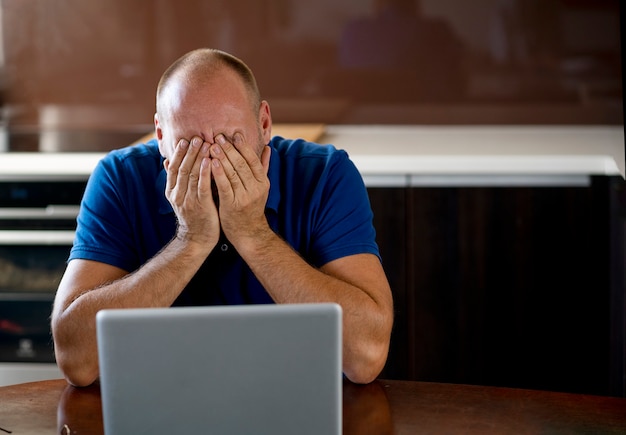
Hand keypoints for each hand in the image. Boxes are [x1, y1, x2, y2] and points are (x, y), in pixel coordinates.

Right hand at [164, 136, 219, 250]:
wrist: (197, 240)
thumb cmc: (194, 215)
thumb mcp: (181, 197)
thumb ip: (176, 180)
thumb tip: (166, 160)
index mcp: (172, 191)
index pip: (173, 168)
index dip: (179, 153)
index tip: (185, 139)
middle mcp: (178, 194)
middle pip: (182, 168)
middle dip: (190, 152)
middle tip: (197, 137)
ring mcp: (188, 201)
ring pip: (192, 175)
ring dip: (198, 158)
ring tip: (205, 144)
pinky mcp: (201, 206)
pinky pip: (202, 187)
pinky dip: (205, 173)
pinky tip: (210, 161)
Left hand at [209, 132, 271, 247]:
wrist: (248, 233)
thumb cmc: (251, 207)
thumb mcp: (261, 187)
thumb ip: (263, 167)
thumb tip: (268, 148)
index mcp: (263, 182)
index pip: (253, 160)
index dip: (243, 146)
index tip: (234, 134)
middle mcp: (255, 189)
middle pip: (242, 164)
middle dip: (229, 149)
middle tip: (218, 136)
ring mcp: (244, 197)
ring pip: (232, 173)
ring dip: (222, 157)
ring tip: (211, 145)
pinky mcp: (232, 205)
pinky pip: (225, 186)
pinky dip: (218, 173)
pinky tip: (211, 163)